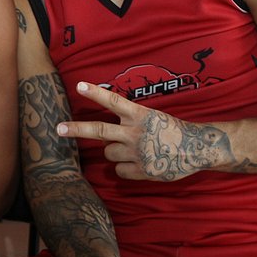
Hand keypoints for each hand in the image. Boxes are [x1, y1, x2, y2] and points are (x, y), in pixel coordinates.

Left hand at [57, 82, 233, 180]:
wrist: (198, 148)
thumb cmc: (173, 130)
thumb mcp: (153, 117)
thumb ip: (131, 121)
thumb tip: (107, 135)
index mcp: (140, 115)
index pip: (114, 101)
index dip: (95, 93)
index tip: (79, 85)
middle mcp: (136, 133)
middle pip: (100, 131)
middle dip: (77, 129)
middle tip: (59, 129)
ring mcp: (137, 152)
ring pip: (109, 153)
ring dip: (114, 152)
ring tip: (134, 149)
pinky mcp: (142, 170)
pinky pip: (120, 171)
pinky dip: (125, 168)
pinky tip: (140, 163)